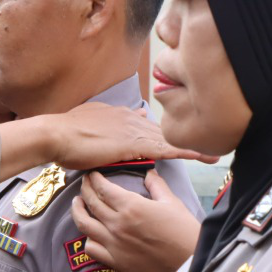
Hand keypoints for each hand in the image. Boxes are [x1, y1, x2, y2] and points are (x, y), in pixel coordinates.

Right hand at [0, 105, 215, 181]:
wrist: (56, 134)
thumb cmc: (64, 135)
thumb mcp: (86, 127)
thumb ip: (101, 127)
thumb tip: (107, 129)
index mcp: (120, 115)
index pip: (148, 123)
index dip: (164, 130)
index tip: (179, 131)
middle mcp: (132, 118)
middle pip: (165, 128)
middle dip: (186, 133)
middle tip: (209, 138)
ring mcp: (136, 130)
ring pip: (171, 137)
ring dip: (194, 142)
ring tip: (215, 151)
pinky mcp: (137, 144)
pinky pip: (169, 148)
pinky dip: (188, 151)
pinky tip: (205, 156)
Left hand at [71, 171, 199, 271]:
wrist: (190, 261)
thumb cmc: (183, 229)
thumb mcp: (171, 201)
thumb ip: (156, 185)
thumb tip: (149, 173)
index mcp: (131, 206)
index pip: (103, 188)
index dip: (95, 179)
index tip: (93, 174)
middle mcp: (117, 224)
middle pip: (91, 202)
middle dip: (85, 189)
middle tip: (85, 183)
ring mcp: (114, 243)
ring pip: (84, 224)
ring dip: (78, 211)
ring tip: (78, 204)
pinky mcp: (116, 261)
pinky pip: (91, 249)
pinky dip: (87, 239)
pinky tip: (90, 233)